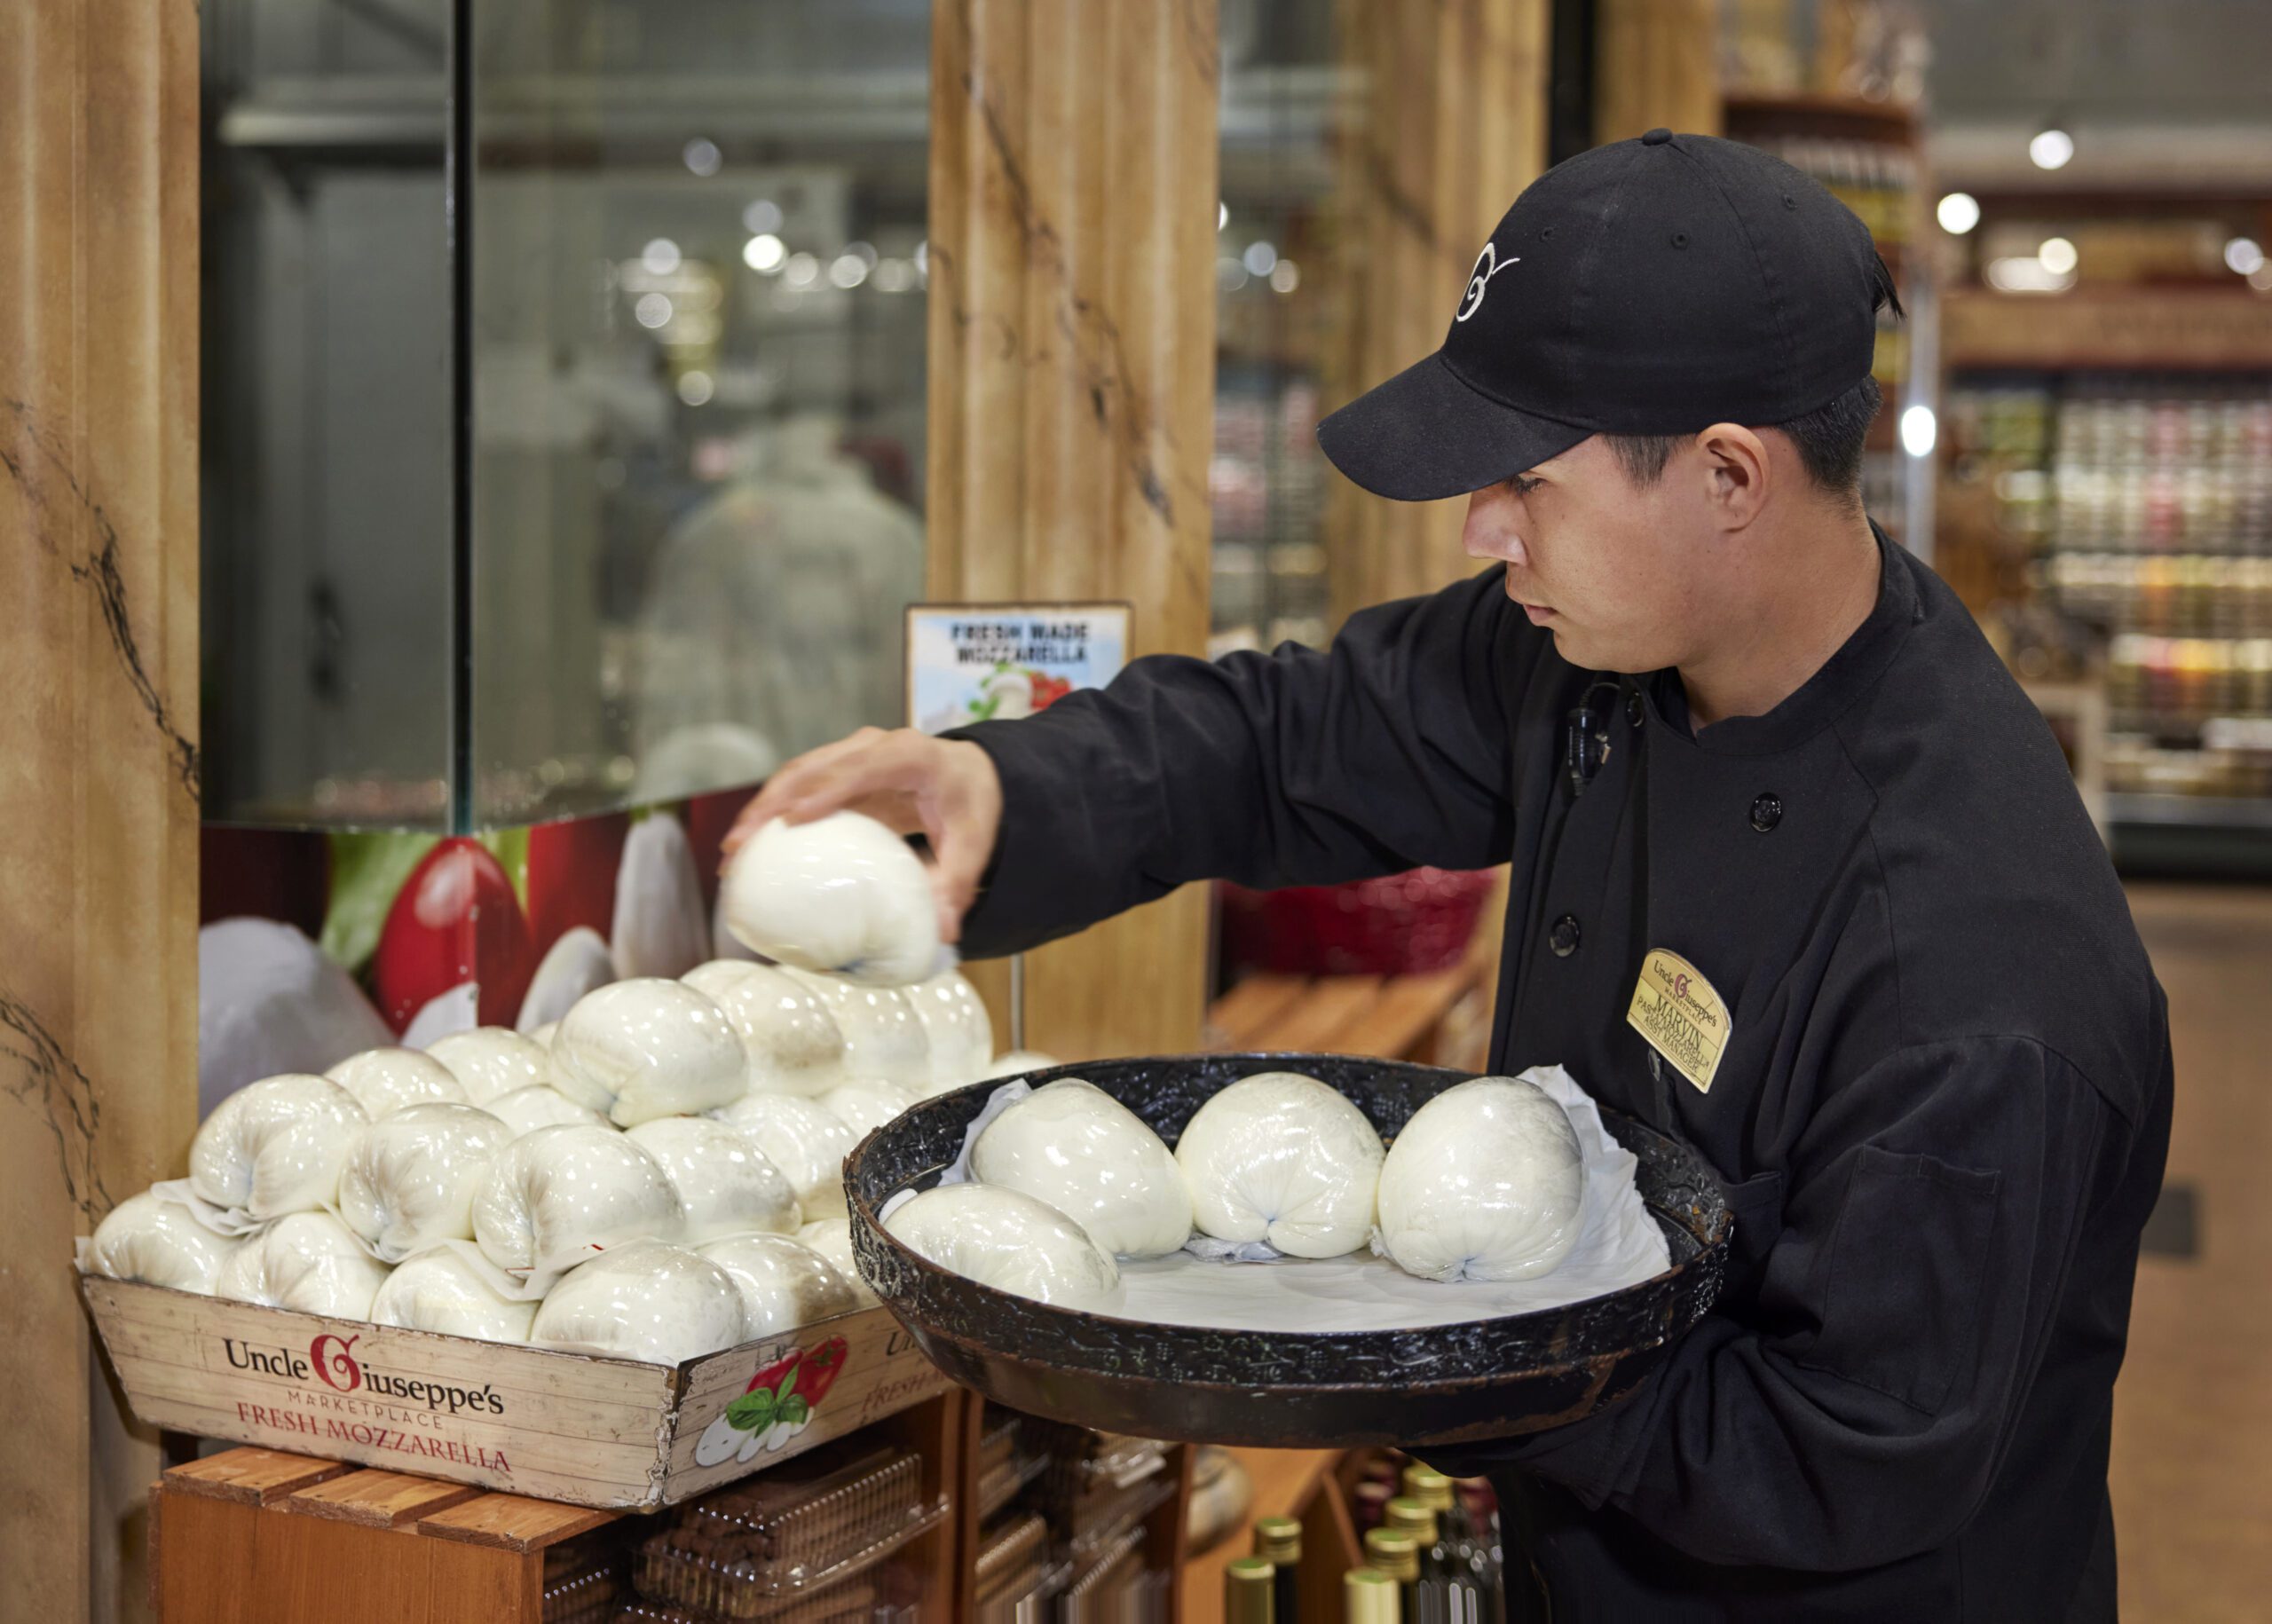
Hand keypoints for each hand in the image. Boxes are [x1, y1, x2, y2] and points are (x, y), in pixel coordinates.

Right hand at [721, 728, 1004, 944]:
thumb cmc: (970, 805)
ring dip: (760, 809)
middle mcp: (873, 746)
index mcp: (909, 755)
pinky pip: (797, 786)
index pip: (862, 767)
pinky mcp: (836, 770)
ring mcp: (850, 754)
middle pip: (813, 768)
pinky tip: (749, 849)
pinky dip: (771, 813)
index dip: (825, 789)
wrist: (968, 774)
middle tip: (740, 846)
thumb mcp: (974, 844)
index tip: (793, 819)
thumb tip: (943, 931)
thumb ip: (957, 883)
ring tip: (731, 852)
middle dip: (771, 804)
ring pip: (795, 774)